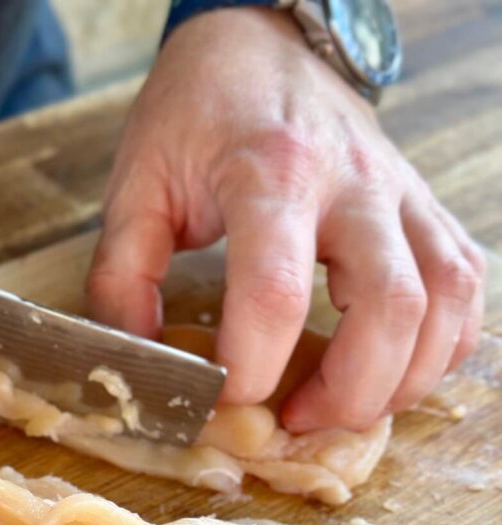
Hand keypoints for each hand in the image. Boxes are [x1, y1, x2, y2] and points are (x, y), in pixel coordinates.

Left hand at [86, 8, 484, 431]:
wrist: (258, 44)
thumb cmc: (195, 115)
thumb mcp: (136, 186)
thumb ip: (123, 277)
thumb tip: (139, 361)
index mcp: (269, 173)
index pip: (277, 292)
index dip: (252, 366)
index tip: (223, 397)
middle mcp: (352, 182)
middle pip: (390, 307)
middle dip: (347, 392)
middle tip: (296, 418)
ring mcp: (399, 193)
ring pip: (443, 301)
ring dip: (402, 378)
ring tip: (345, 405)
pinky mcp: (422, 206)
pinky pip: (463, 284)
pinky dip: (442, 343)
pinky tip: (397, 367)